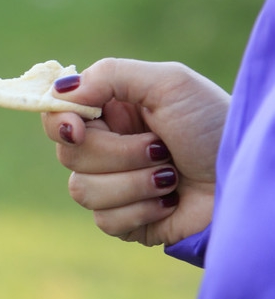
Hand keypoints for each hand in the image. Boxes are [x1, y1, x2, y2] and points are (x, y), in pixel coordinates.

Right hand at [42, 58, 228, 246]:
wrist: (242, 178)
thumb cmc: (213, 126)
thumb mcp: (168, 83)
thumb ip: (109, 76)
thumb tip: (58, 92)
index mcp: (109, 113)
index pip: (56, 117)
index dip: (60, 123)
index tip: (77, 127)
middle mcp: (104, 149)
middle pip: (68, 154)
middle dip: (117, 153)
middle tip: (160, 148)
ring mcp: (110, 187)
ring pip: (82, 190)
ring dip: (134, 182)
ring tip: (172, 176)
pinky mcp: (122, 222)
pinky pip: (105, 220)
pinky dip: (142, 209)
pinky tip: (170, 201)